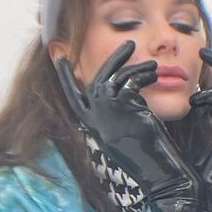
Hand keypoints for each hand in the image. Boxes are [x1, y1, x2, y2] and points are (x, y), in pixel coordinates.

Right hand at [54, 41, 197, 200]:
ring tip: (151, 64)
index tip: (57, 54)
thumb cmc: (141, 153)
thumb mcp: (119, 130)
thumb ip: (111, 111)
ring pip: (117, 75)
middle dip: (114, 58)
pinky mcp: (124, 103)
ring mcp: (107, 108)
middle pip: (98, 77)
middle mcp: (94, 114)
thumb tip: (116, 89)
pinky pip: (132, 80)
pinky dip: (144, 75)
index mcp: (90, 122)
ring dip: (135, 65)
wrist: (154, 166)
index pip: (71, 94)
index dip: (63, 74)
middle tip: (129, 44)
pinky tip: (154, 75)